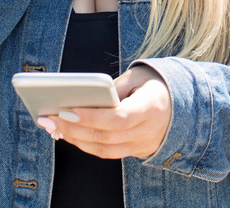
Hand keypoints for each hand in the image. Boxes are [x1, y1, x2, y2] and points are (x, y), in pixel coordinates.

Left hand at [39, 65, 171, 159]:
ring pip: (104, 149)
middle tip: (48, 118)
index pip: (118, 118)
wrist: (182, 104)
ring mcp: (143, 145)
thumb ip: (113, 88)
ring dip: (75, 139)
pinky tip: (69, 133)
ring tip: (52, 126)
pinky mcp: (137, 152)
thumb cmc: (154, 85)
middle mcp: (148, 131)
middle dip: (73, 128)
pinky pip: (108, 153)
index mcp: (151, 107)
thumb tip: (82, 99)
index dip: (91, 117)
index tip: (66, 109)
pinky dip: (86, 144)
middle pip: (105, 136)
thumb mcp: (137, 77)